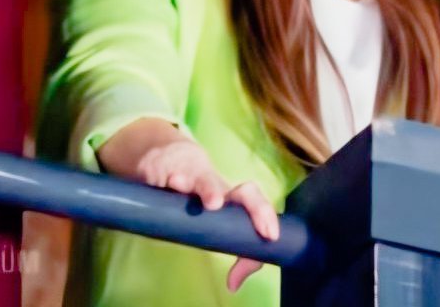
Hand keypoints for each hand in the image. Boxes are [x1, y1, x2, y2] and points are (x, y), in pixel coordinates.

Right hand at [131, 135, 279, 291]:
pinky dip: (176, 179)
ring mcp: (197, 176)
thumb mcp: (208, 220)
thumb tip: (235, 284)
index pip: (258, 207)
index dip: (266, 219)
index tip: (272, 237)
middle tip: (264, 229)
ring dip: (211, 190)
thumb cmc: (196, 192)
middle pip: (246, 192)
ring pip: (209, 180)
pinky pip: (175, 175)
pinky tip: (174, 182)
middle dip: (257, 208)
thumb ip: (229, 247)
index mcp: (233, 200)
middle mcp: (221, 187)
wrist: (167, 155)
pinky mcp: (172, 170)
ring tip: (213, 204)